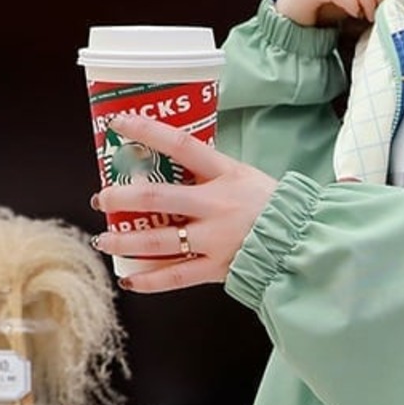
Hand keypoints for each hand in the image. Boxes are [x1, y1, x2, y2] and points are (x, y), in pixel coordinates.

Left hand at [91, 112, 279, 293]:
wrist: (301, 242)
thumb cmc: (272, 206)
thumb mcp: (245, 176)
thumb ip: (212, 171)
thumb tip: (176, 157)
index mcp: (226, 175)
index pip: (181, 145)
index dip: (147, 131)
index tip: (120, 124)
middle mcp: (216, 205)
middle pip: (158, 197)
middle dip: (122, 197)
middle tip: (103, 198)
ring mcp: (215, 239)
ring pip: (159, 240)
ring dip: (125, 241)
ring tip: (104, 240)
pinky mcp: (216, 268)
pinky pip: (175, 276)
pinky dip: (149, 280)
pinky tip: (129, 279)